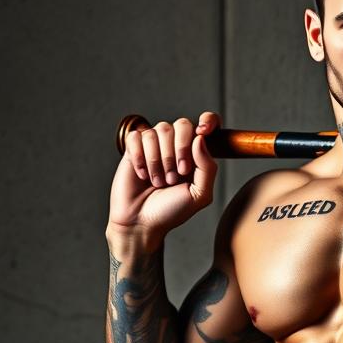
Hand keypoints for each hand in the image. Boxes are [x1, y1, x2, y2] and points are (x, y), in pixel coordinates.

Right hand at [108, 110, 219, 240]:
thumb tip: (200, 138)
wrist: (142, 222)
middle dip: (179, 150)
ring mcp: (154, 145)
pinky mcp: (133, 148)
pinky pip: (138, 136)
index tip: (203, 131)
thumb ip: (207, 167)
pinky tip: (142, 174)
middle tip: (175, 176)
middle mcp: (176, 145)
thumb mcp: (199, 195)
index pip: (208, 124)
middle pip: (182, 124)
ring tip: (158, 181)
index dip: (208, 120)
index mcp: (197, 154)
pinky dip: (141, 157)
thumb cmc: (172, 211)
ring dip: (160, 160)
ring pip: (160, 130)